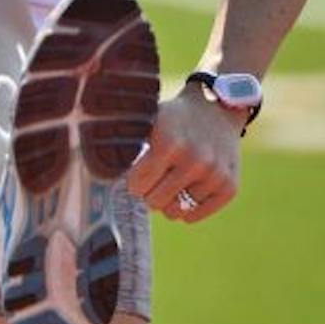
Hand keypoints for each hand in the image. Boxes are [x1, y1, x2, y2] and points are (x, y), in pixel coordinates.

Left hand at [127, 90, 242, 223]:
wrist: (220, 107)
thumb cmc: (175, 117)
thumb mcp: (150, 119)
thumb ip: (124, 141)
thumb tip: (94, 169)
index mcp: (171, 142)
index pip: (137, 185)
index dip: (135, 181)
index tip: (139, 173)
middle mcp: (196, 160)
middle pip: (155, 202)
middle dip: (151, 192)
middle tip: (157, 177)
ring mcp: (216, 174)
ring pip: (176, 212)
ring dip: (170, 200)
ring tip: (174, 181)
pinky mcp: (230, 187)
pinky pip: (195, 216)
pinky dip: (188, 208)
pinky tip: (188, 188)